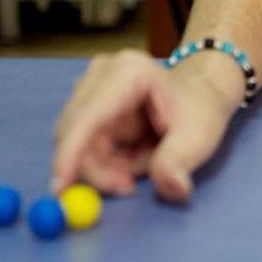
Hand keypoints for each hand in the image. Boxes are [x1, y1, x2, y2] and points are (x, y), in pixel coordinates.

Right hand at [52, 49, 239, 202]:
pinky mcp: (88, 101)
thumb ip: (178, 163)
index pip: (88, 116)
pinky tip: (134, 153)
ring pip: (79, 143)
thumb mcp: (198, 138)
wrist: (201, 94)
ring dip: (106, 165)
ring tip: (144, 161)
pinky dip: (106, 159)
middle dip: (98, 168)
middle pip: (75, 132)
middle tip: (128, 186)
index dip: (70, 152)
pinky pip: (85, 143)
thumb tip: (173, 188)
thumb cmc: (199, 111)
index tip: (60, 188)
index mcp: (130, 73)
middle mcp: (102, 73)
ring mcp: (91, 85)